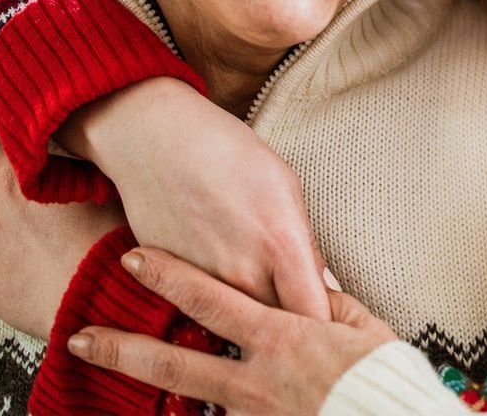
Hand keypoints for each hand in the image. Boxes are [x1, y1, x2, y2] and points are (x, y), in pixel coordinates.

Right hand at [63, 77, 332, 319]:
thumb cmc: (228, 153)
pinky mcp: (167, 285)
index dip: (325, 332)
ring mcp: (202, 282)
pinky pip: (197, 314)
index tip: (331, 340)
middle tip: (300, 347)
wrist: (155, 139)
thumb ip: (303, 246)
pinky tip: (216, 311)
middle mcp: (243, 270)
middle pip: (276, 331)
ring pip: (234, 329)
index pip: (314, 312)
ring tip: (261, 335)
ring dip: (247, 333)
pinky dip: (208, 317)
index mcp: (282, 242)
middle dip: (290, 342)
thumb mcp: (285, 188)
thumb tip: (320, 287)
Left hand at [68, 246, 396, 414]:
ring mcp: (251, 414)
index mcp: (281, 337)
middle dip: (122, 348)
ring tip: (102, 378)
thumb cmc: (383, 378)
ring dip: (142, 390)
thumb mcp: (363, 328)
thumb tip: (310, 283)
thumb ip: (329, 303)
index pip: (210, 300)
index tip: (135, 258)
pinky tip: (155, 414)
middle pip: (174, 359)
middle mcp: (255, 378)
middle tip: (79, 338)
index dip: (168, 277)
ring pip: (184, 402)